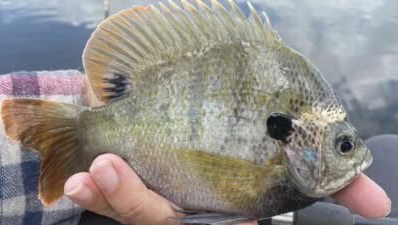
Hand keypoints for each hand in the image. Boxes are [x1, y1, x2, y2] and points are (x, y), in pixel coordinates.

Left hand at [64, 154, 389, 224]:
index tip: (207, 209)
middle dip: (132, 200)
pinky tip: (82, 174)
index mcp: (226, 220)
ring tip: (88, 170)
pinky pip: (114, 201)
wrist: (233, 146)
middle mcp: (191, 219)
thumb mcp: (292, 178)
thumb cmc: (260, 164)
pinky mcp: (144, 190)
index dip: (202, 222)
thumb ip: (330, 189)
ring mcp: (163, 209)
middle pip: (158, 222)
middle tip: (106, 167)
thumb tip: (380, 206)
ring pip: (128, 213)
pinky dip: (97, 191)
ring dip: (104, 195)